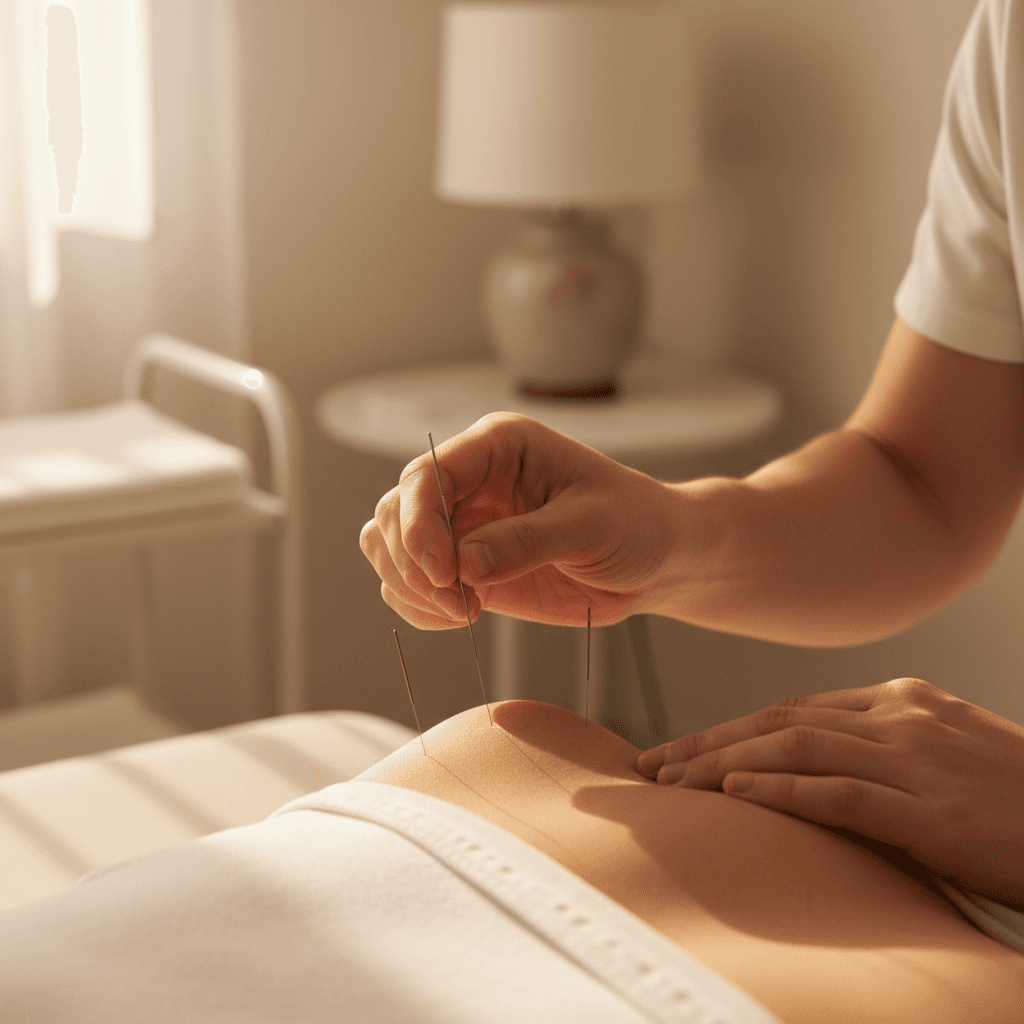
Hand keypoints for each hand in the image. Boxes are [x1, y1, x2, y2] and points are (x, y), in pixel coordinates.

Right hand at [360, 412, 678, 629]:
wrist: (656, 560)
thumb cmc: (636, 524)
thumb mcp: (592, 526)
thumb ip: (529, 541)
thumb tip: (465, 565)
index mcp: (497, 447)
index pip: (426, 475)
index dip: (420, 525)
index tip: (445, 573)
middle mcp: (470, 481)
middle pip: (394, 512)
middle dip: (414, 563)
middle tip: (462, 603)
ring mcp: (463, 524)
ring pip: (388, 547)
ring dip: (411, 586)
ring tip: (466, 610)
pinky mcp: (463, 566)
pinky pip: (408, 584)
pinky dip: (419, 607)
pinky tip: (461, 616)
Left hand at [636, 677, 1023, 911]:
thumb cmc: (1016, 798)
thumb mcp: (943, 756)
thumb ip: (880, 750)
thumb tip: (807, 767)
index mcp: (901, 700)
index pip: (793, 708)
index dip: (730, 727)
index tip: (682, 749)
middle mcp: (902, 716)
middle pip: (781, 720)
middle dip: (708, 741)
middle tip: (652, 764)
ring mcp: (917, 759)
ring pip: (797, 746)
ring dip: (724, 763)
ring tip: (672, 782)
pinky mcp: (933, 811)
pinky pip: (840, 792)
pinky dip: (782, 790)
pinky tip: (735, 792)